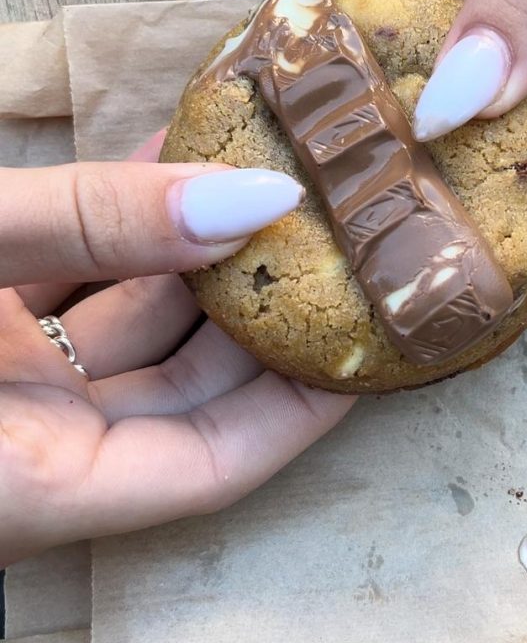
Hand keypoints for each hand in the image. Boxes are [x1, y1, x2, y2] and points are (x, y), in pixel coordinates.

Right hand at [0, 135, 354, 567]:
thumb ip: (90, 226)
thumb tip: (248, 198)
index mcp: (27, 487)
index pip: (214, 463)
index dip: (303, 401)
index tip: (374, 328)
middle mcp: (28, 446)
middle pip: (185, 387)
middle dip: (258, 303)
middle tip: (330, 222)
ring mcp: (5, 384)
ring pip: (129, 326)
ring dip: (191, 247)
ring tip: (264, 168)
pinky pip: (69, 280)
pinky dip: (116, 225)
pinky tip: (166, 155)